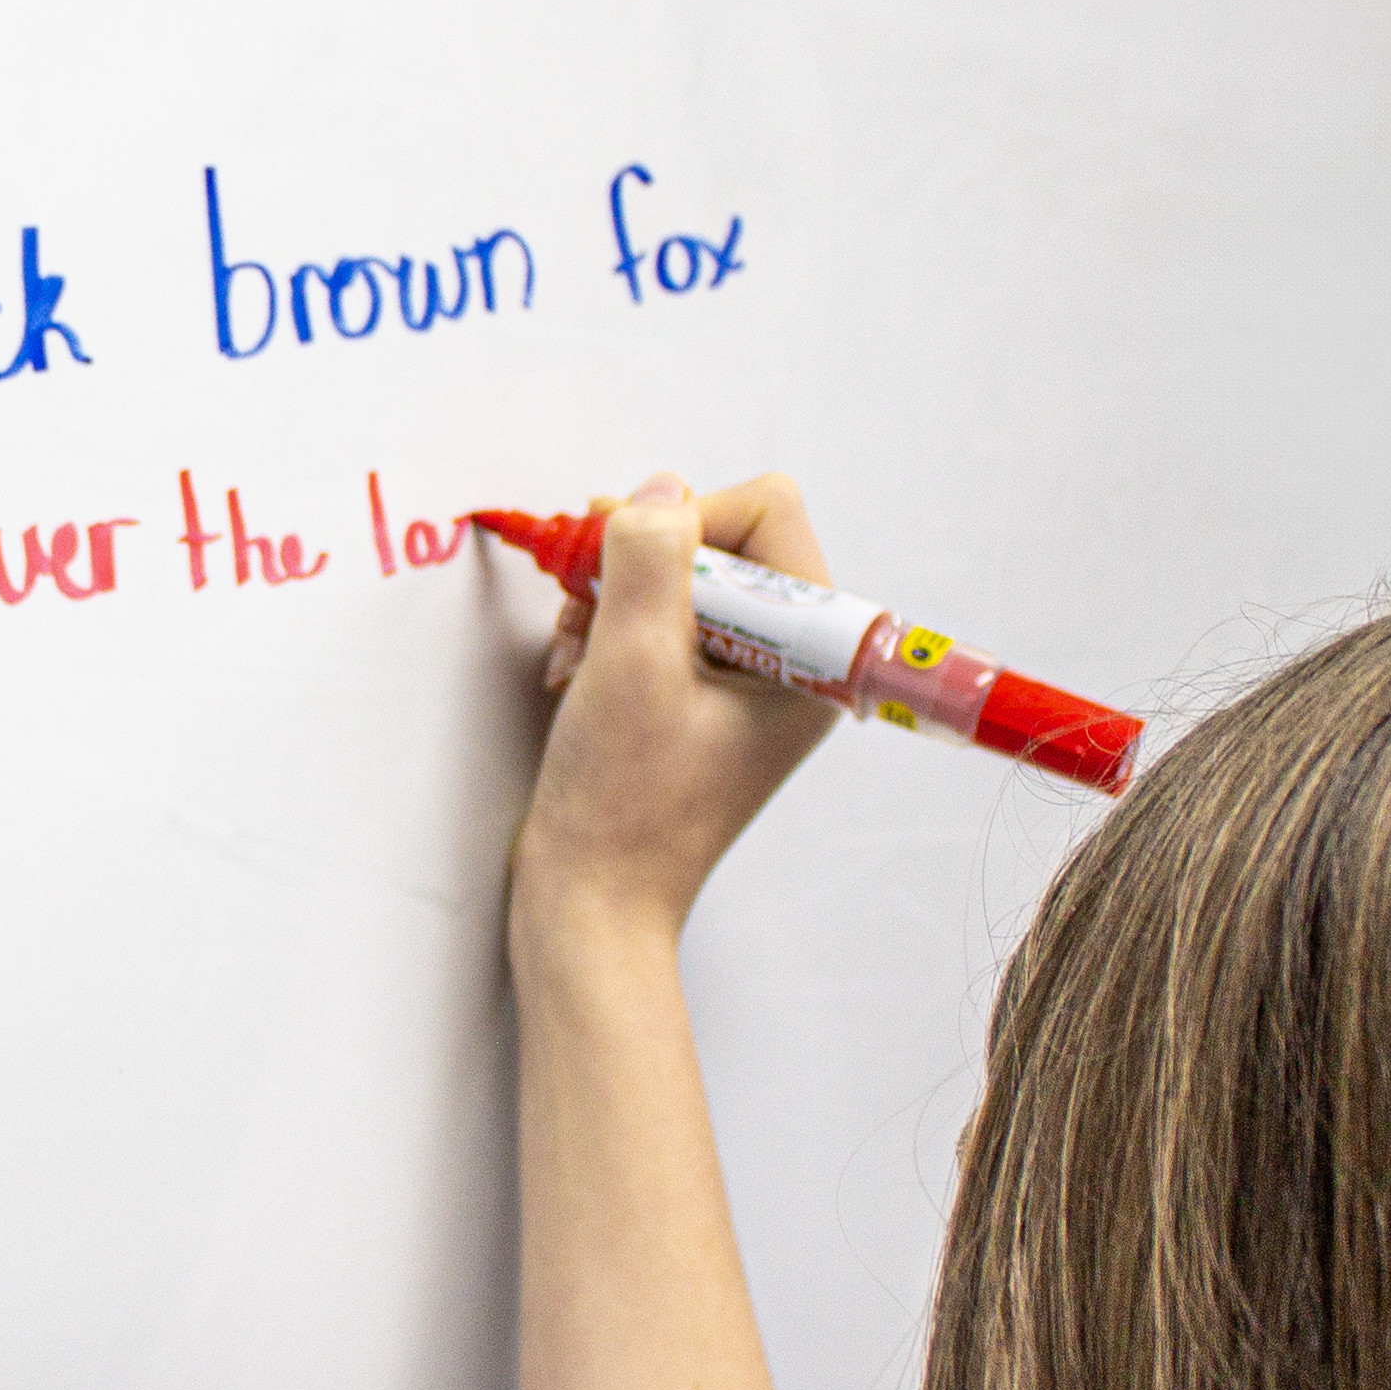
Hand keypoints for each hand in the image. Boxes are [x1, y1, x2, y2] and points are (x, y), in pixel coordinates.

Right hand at [506, 472, 840, 962]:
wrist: (591, 900)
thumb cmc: (622, 807)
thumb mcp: (630, 663)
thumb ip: (649, 559)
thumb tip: (658, 490)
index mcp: (814, 656)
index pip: (766, 514)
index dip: (685, 522)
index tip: (623, 568)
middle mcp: (793, 660)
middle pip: (723, 536)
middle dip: (640, 560)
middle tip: (585, 606)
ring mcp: (747, 677)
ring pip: (681, 572)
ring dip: (614, 595)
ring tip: (576, 650)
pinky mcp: (702, 692)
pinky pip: (661, 615)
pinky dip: (609, 625)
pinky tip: (576, 667)